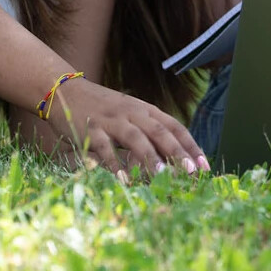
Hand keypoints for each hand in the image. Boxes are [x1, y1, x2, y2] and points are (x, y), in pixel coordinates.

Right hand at [43, 77, 208, 178]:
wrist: (65, 91)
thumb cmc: (102, 109)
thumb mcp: (128, 115)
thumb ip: (147, 133)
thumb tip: (172, 160)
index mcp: (145, 109)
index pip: (174, 126)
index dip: (190, 145)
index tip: (205, 166)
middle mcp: (132, 112)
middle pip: (159, 131)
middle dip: (177, 152)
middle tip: (192, 172)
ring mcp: (111, 120)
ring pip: (136, 137)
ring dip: (150, 158)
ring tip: (163, 176)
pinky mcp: (91, 128)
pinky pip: (105, 147)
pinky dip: (114, 164)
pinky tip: (122, 180)